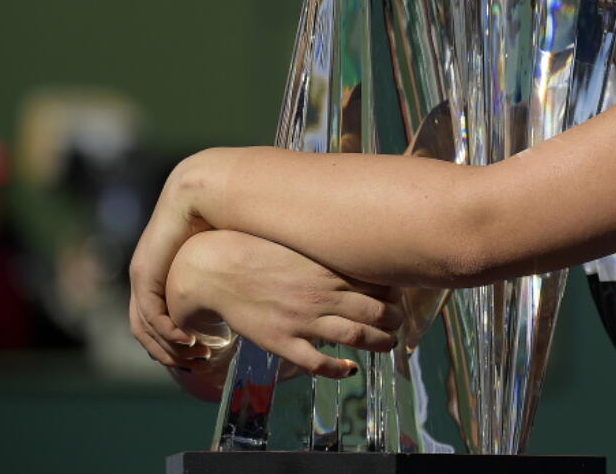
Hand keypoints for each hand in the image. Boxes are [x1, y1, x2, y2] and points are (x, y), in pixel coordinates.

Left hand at [128, 151, 220, 365]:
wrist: (210, 188)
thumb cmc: (230, 215)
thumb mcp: (228, 254)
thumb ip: (232, 274)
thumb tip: (258, 291)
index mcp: (167, 270)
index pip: (161, 316)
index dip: (180, 340)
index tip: (207, 352)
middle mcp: (150, 274)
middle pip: (147, 329)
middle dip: (172, 352)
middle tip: (199, 362)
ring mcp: (143, 274)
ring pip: (144, 328)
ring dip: (168, 348)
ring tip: (196, 356)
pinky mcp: (144, 273)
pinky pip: (149, 314)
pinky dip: (166, 333)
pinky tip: (188, 339)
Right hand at [161, 229, 403, 378]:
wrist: (216, 269)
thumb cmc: (256, 251)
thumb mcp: (299, 245)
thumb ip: (326, 253)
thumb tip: (352, 246)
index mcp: (326, 269)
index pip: (377, 282)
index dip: (394, 291)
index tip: (400, 294)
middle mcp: (321, 295)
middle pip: (375, 311)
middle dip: (394, 319)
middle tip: (400, 321)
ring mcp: (302, 320)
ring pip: (356, 336)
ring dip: (379, 342)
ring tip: (389, 344)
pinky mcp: (282, 341)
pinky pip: (318, 362)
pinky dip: (340, 369)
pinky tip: (350, 369)